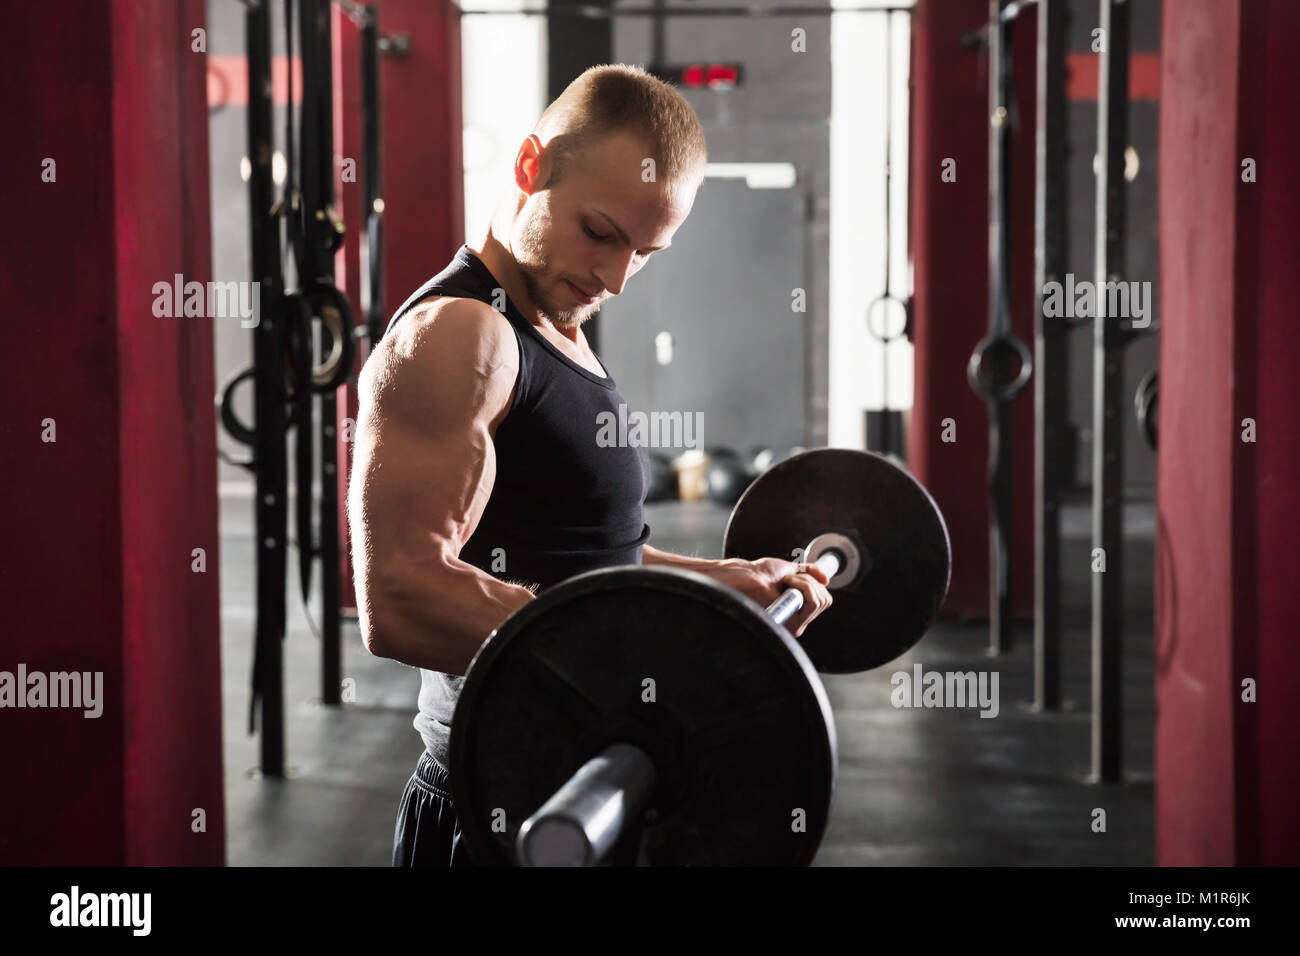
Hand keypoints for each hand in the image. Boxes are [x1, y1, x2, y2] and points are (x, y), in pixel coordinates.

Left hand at [701, 557, 832, 637]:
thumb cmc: (762, 573)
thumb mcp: (792, 570)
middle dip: (810, 581)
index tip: (795, 577)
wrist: (748, 576)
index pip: (824, 600)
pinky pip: (813, 603)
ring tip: (786, 582)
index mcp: (798, 610)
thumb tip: (826, 579)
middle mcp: (799, 621)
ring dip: (805, 582)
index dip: (814, 583)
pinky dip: (803, 586)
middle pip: (825, 600)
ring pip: (820, 600)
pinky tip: (787, 584)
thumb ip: (809, 574)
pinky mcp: (793, 624)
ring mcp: (796, 624)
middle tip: (789, 579)